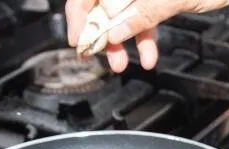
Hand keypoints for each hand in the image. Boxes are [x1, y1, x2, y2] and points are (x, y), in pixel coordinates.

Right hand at [65, 0, 228, 72]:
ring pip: (122, 10)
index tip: (79, 43)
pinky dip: (145, 35)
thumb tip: (112, 30)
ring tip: (124, 63)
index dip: (79, 17)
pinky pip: (144, 12)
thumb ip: (142, 12)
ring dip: (123, 39)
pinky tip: (149, 55)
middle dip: (102, 33)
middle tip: (103, 57)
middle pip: (102, 1)